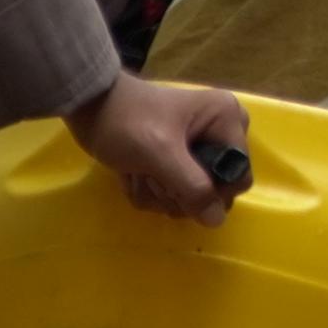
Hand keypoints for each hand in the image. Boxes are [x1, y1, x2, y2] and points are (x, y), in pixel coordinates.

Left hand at [70, 73, 244, 225]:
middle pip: (215, 190)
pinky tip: (134, 173)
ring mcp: (198, 148)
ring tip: (138, 171)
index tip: (178, 184)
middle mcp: (219, 133)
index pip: (238, 175)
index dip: (211, 190)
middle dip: (178, 192)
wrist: (88, 107)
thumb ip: (192, 187)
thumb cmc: (125, 122)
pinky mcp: (177, 161)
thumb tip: (217, 220)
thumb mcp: (159, 153)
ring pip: (192, 197)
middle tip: (152, 175)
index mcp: (226, 119)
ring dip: (160, 193)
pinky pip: (175, 193)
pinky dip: (151, 190)